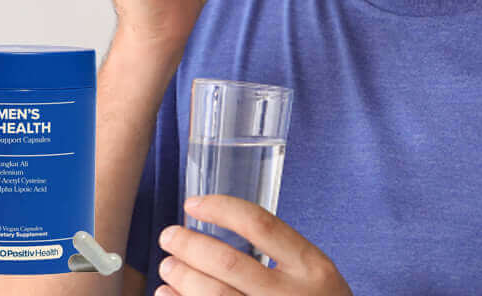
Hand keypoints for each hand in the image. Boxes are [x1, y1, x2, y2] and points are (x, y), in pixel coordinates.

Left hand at [156, 195, 351, 294]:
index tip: (193, 204)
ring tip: (167, 266)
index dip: (221, 209)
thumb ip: (281, 254)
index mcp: (311, 266)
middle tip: (169, 236)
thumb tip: (218, 233)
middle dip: (190, 246)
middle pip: (228, 264)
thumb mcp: (315, 274)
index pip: (260, 224)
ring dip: (182, 278)